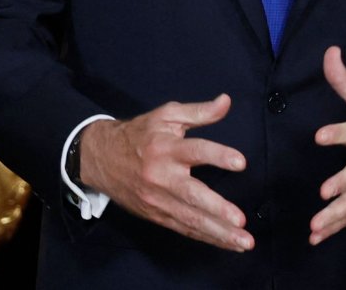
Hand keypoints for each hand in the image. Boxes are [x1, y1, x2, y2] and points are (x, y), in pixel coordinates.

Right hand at [80, 94, 252, 251]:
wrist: (101, 158)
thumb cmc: (140, 135)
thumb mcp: (166, 116)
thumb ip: (198, 111)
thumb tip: (226, 102)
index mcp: (166, 147)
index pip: (195, 150)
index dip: (217, 155)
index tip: (240, 162)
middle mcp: (162, 175)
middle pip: (192, 194)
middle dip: (217, 209)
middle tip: (240, 220)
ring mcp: (159, 199)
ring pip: (191, 219)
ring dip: (219, 233)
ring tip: (244, 241)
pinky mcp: (157, 215)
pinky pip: (185, 229)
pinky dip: (207, 238)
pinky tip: (228, 243)